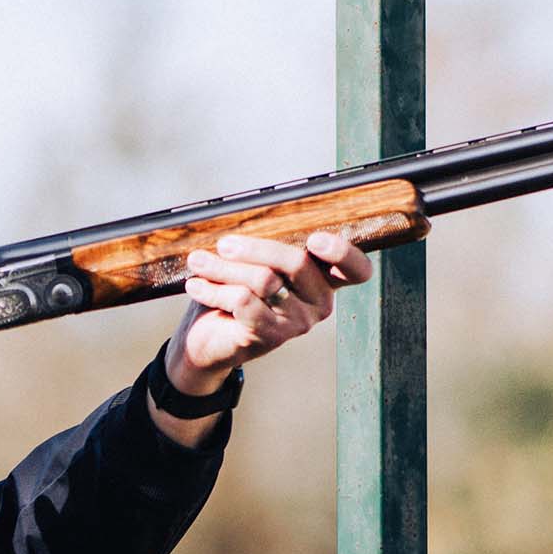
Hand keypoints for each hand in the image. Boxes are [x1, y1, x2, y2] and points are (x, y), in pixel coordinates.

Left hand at [166, 229, 373, 394]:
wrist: (209, 338)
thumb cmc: (237, 291)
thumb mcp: (256, 263)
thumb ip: (266, 245)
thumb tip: (249, 215)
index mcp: (325, 279)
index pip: (356, 269)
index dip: (343, 253)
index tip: (315, 239)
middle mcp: (320, 303)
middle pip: (297, 262)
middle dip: (254, 248)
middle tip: (224, 244)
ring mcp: (298, 323)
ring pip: (264, 280)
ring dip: (224, 268)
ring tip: (198, 261)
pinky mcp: (271, 337)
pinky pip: (242, 301)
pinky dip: (214, 290)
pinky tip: (196, 285)